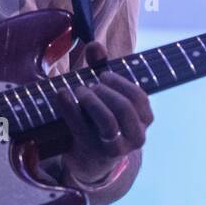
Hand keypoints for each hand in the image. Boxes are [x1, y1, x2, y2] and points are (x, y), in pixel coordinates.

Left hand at [53, 41, 152, 184]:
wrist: (89, 159)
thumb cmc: (100, 117)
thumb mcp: (105, 93)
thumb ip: (101, 67)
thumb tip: (94, 45)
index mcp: (144, 120)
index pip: (140, 98)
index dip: (120, 83)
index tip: (103, 75)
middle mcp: (135, 137)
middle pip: (124, 108)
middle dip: (105, 91)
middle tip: (90, 85)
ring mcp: (115, 149)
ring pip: (107, 122)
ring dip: (91, 101)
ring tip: (79, 91)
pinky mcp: (93, 154)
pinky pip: (82, 128)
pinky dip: (70, 108)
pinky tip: (62, 94)